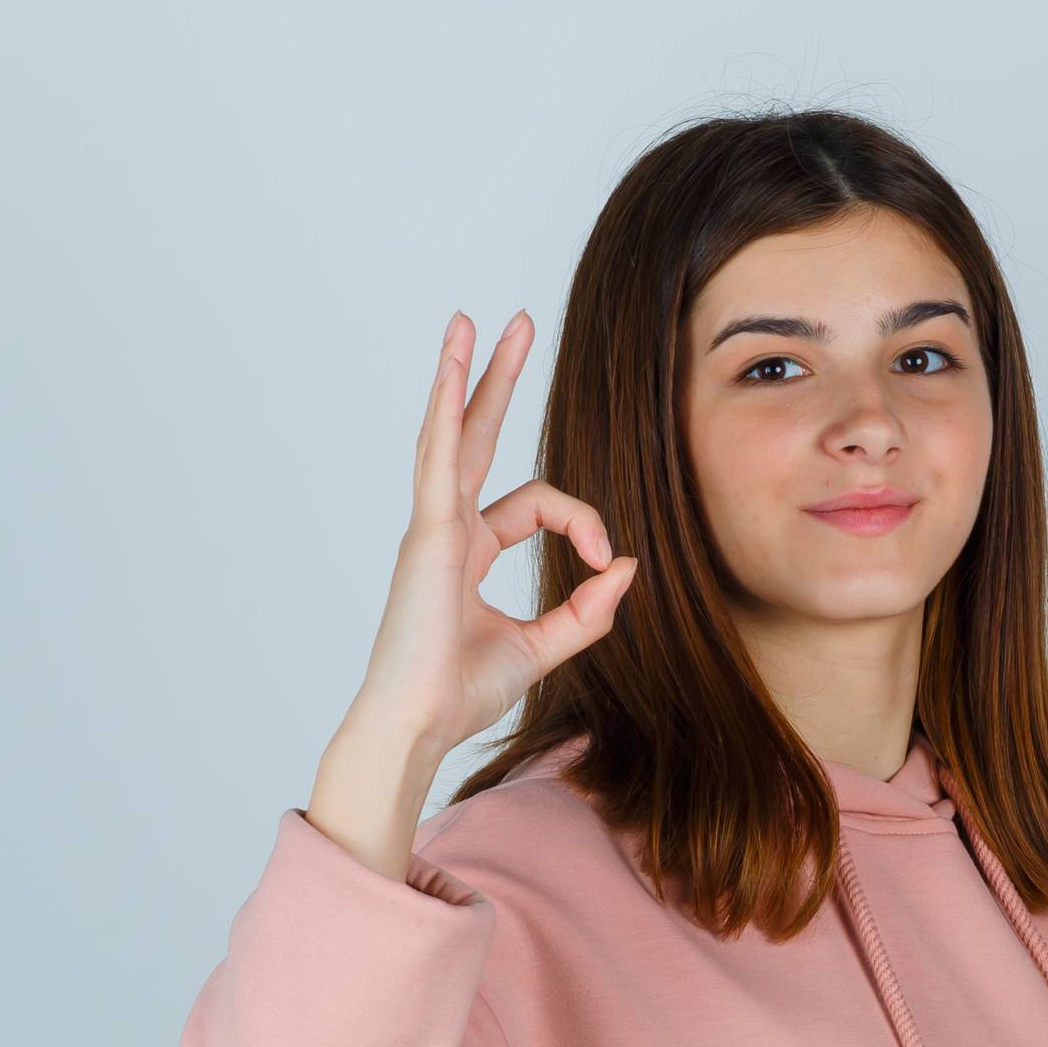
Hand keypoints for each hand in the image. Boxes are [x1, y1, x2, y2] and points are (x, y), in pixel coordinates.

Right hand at [349, 309, 638, 762]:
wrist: (420, 724)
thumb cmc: (462, 691)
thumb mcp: (545, 646)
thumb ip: (588, 609)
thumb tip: (627, 565)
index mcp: (470, 548)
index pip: (539, 504)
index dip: (584, 523)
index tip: (607, 560)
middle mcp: (447, 528)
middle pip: (477, 435)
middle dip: (497, 379)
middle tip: (515, 324)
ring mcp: (432, 527)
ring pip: (451, 434)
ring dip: (462, 376)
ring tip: (471, 322)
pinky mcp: (427, 536)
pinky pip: (440, 463)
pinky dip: (447, 416)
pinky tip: (453, 374)